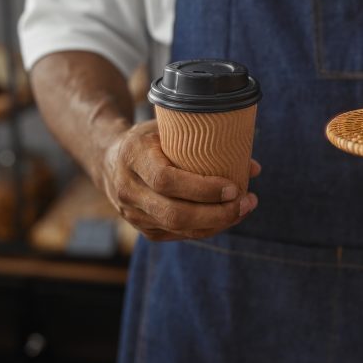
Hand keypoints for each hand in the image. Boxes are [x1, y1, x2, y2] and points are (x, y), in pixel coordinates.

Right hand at [100, 119, 259, 240]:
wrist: (110, 160)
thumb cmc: (150, 139)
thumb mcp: (170, 127)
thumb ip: (207, 142)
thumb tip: (252, 167)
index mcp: (133, 157)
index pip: (165, 180)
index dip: (202, 188)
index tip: (233, 186)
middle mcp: (128, 190)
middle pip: (174, 213)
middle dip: (216, 213)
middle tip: (246, 202)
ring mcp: (133, 214)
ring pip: (179, 228)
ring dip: (217, 223)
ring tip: (244, 209)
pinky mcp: (144, 229)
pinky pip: (179, 235)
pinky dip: (207, 228)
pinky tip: (228, 217)